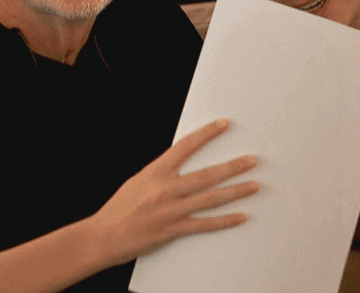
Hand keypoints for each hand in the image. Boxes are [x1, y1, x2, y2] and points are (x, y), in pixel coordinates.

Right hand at [87, 118, 259, 264]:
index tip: (223, 124)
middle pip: (207, 175)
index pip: (186, 147)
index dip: (206, 134)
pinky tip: (240, 216)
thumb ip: (160, 174)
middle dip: (233, 166)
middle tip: (252, 160)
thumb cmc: (119, 209)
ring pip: (212, 198)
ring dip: (236, 191)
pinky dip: (225, 221)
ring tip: (254, 185)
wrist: (104, 236)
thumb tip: (178, 165)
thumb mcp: (138, 181)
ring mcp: (172, 211)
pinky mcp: (174, 230)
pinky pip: (205, 224)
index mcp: (156, 172)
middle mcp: (166, 189)